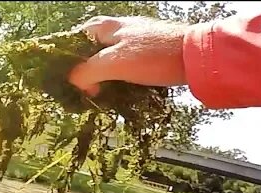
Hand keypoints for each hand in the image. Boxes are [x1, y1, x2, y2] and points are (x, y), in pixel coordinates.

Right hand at [67, 16, 188, 96]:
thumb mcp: (114, 63)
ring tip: (98, 96)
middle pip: (92, 50)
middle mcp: (121, 30)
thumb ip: (88, 71)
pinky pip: (125, 67)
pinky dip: (119, 79)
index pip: (76, 36)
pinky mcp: (150, 55)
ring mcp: (137, 42)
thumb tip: (74, 83)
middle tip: (82, 91)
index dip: (67, 57)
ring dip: (102, 77)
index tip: (63, 78)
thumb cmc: (154, 55)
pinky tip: (119, 93)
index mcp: (108, 27)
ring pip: (109, 60)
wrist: (197, 57)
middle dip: (85, 70)